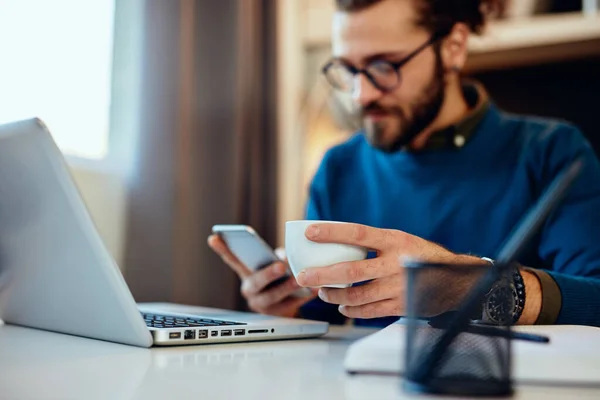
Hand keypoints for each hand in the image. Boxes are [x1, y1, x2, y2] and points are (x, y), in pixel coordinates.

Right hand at [207, 234, 317, 317]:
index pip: (232, 260)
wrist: (289, 305)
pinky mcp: (277, 315)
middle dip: (268, 274)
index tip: (214, 237)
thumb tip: (290, 255)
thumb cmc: (281, 277)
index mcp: (247, 273)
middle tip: (280, 266)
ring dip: (287, 287)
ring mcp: (262, 304)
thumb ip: (279, 257)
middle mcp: (250, 289)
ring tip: (299, 280)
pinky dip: (302, 297)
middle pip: (256, 282)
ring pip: (273, 297)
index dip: (222, 249)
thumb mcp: (277, 264)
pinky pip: (289, 306)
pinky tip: (313, 290)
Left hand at [295, 222, 487, 318]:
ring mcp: (400, 287)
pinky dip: (353, 310)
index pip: (357, 233)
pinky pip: (370, 311)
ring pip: (358, 296)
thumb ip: (375, 243)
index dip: (332, 232)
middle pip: (351, 271)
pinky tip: (343, 306)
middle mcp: (397, 263)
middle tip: (304, 277)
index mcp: (395, 240)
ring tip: (323, 292)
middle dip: (323, 275)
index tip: (310, 231)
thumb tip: (336, 244)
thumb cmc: (422, 256)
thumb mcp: (402, 240)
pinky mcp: (403, 306)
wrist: (457, 281)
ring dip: (335, 295)